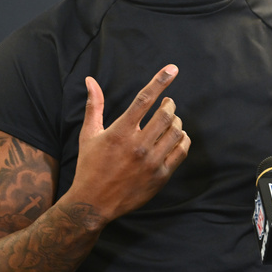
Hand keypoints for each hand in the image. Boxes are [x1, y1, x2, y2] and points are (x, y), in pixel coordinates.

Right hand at [66, 64, 190, 223]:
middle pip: (166, 114)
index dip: (160, 81)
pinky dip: (183, 139)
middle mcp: (138, 145)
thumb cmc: (89, 165)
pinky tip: (176, 137)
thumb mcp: (89, 135)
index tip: (172, 69)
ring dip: (177, 121)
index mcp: (120, 132)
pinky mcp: (161, 176)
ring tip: (171, 121)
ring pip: (176, 131)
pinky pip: (181, 150)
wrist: (94, 203)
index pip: (144, 99)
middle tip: (168, 103)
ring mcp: (151, 162)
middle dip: (170, 104)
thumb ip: (94, 105)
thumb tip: (90, 80)